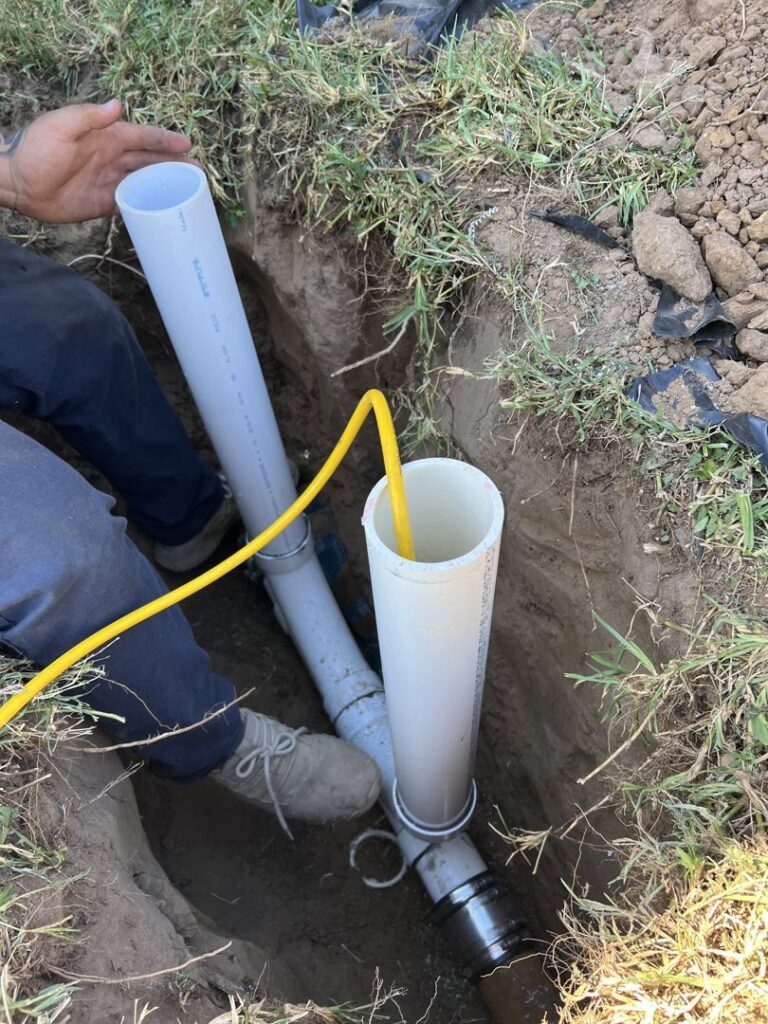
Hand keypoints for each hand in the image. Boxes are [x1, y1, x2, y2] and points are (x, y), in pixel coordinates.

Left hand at [0, 100, 192, 223]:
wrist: (18, 183)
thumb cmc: (35, 150)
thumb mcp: (59, 126)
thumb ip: (88, 117)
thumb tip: (117, 106)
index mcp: (106, 138)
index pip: (142, 137)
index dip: (164, 140)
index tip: (187, 144)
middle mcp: (112, 159)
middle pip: (150, 160)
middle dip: (174, 164)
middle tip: (197, 172)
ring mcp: (110, 182)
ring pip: (146, 182)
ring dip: (166, 185)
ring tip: (189, 190)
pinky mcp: (104, 204)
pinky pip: (133, 204)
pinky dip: (149, 206)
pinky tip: (165, 210)